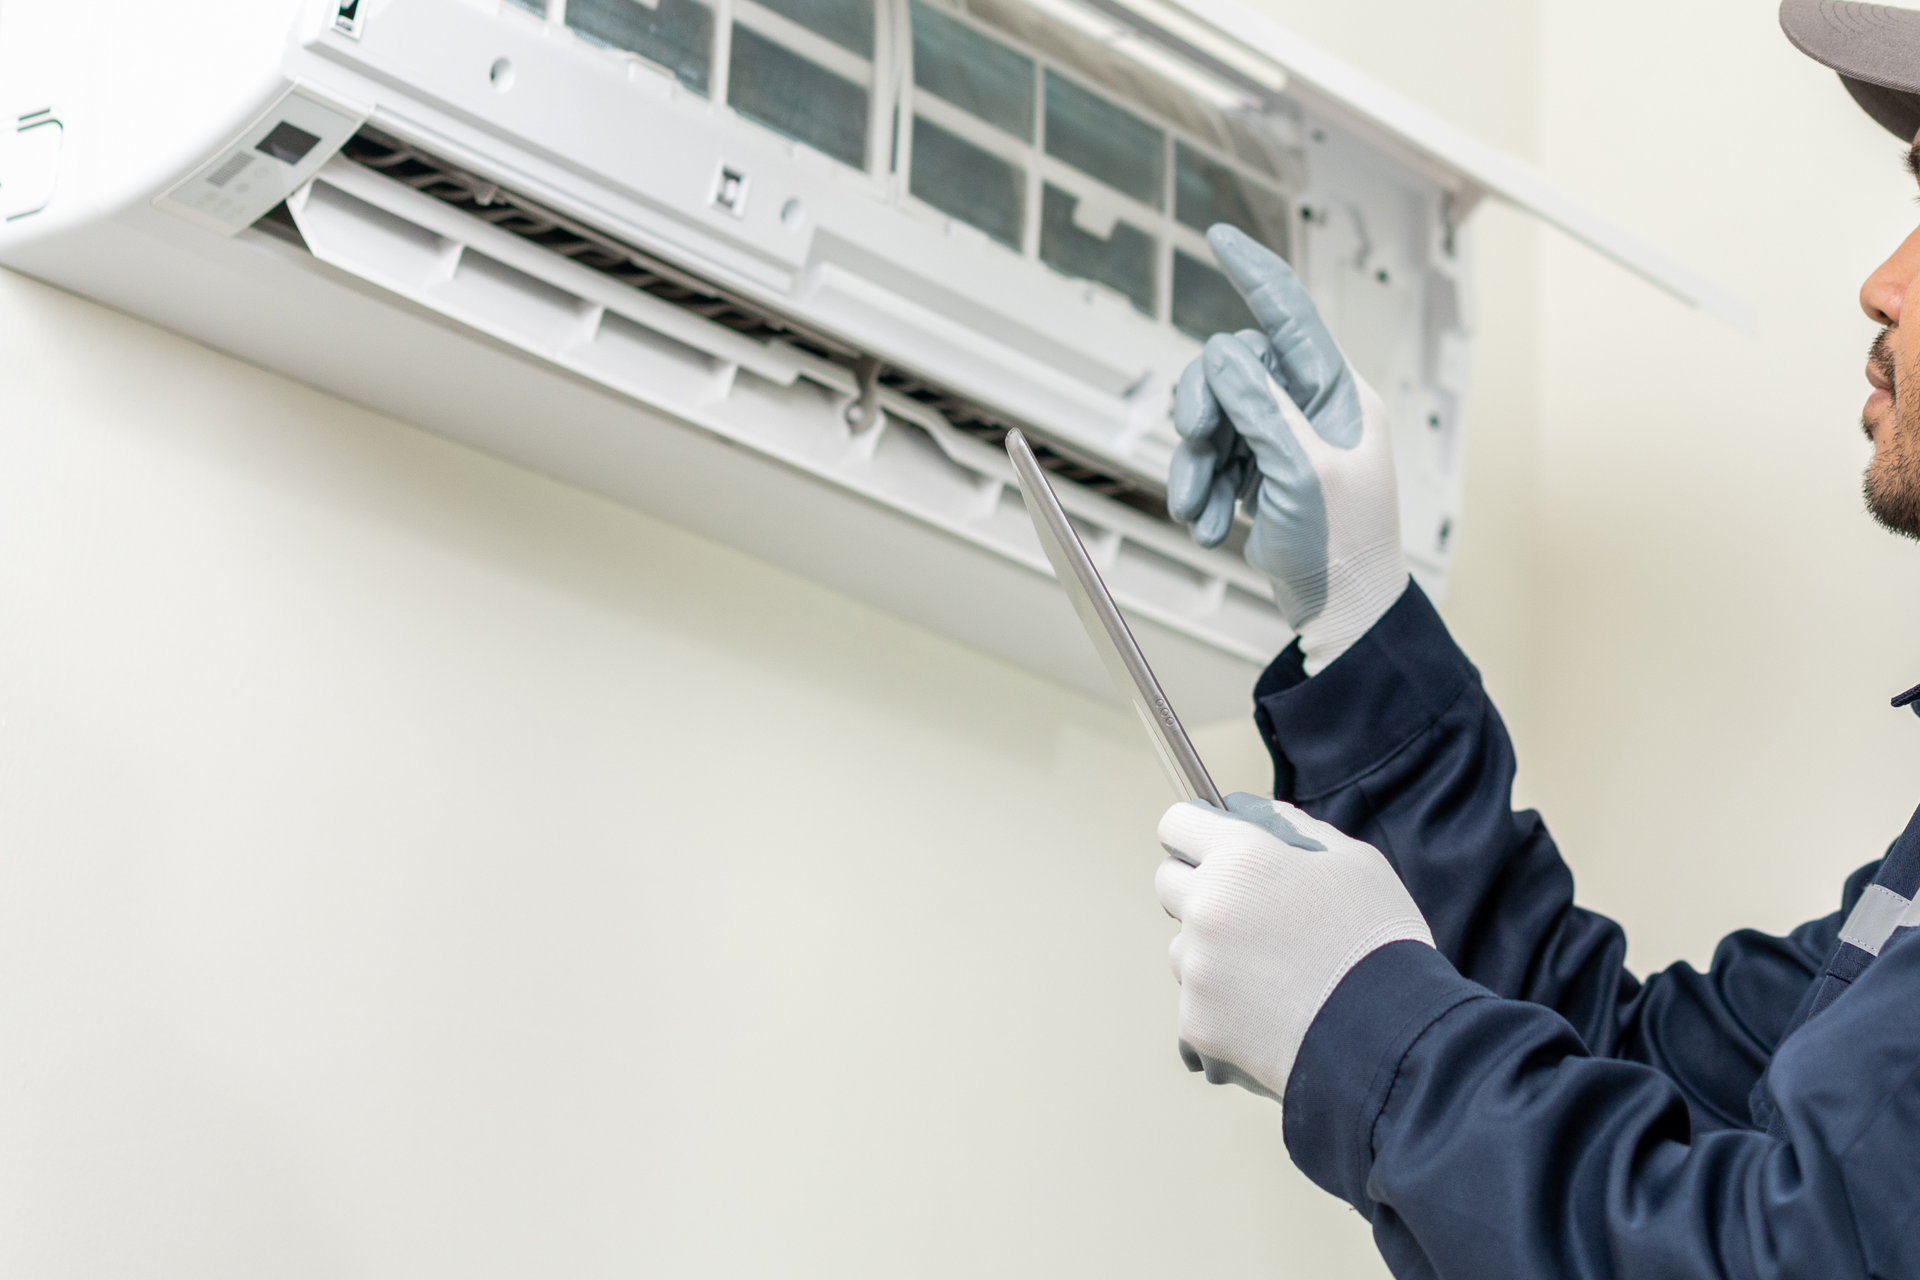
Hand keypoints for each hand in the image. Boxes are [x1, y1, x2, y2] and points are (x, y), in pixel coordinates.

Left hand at [1155, 793, 1431, 1103]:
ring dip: (1211, 952)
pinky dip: (1222, 1003)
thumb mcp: (1355, 863)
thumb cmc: (1379, 944)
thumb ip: (1295, 828)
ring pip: (1183, 946)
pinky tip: (1271, 1010)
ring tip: (1274, 973)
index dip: (1196, 834)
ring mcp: (1196, 967)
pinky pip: (1196, 998)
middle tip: (1250, 914)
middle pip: (1168, 884)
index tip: (1211, 849)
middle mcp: (1206, 906)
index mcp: (1240, 858)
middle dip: (1199, 890)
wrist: (1390, 1040)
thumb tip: (1254, 812)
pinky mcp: (1195, 1019)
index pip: (1177, 824)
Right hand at [1168, 225, 1407, 675]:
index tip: (1218, 237)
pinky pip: (1214, 460)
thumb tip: (1225, 352)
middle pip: (1232, 372)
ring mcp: (1286, 442)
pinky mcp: (1263, 474)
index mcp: (1338, 395)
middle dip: (1202, 409)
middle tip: (1191, 439)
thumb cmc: (1343, 546)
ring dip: (1196, 466)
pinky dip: (1202, 490)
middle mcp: (1312, 409)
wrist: (1343, 612)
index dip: (1253, 274)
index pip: (1290, 316)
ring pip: (1214, 420)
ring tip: (1199, 514)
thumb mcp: (1302, 472)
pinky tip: (1210, 525)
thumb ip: (1261, 407)